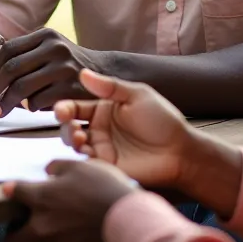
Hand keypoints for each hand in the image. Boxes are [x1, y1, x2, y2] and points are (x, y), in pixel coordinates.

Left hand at [0, 29, 111, 115]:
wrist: (107, 75)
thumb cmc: (68, 66)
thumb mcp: (50, 51)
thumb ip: (25, 57)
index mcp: (45, 36)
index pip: (7, 50)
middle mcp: (55, 47)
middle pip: (12, 68)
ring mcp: (65, 66)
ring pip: (23, 86)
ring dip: (7, 101)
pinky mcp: (73, 87)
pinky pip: (40, 100)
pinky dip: (30, 107)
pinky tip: (28, 110)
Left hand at [2, 160, 136, 241]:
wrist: (128, 220)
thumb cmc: (103, 187)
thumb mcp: (79, 166)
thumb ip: (57, 168)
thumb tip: (48, 173)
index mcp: (40, 199)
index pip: (12, 193)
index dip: (10, 190)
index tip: (11, 191)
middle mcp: (42, 227)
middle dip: (14, 234)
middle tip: (26, 225)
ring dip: (48, 237)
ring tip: (69, 224)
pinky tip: (82, 235)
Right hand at [54, 68, 192, 190]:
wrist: (181, 151)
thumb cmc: (162, 120)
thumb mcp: (137, 96)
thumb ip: (110, 87)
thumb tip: (82, 73)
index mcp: (103, 109)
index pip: (76, 107)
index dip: (64, 108)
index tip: (60, 111)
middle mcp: (99, 129)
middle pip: (70, 127)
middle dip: (65, 128)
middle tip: (72, 129)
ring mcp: (103, 149)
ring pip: (75, 146)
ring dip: (71, 142)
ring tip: (80, 140)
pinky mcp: (108, 168)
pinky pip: (88, 164)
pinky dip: (82, 159)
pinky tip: (88, 154)